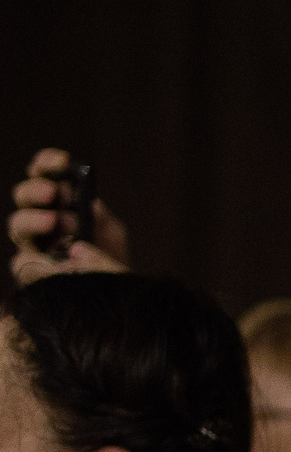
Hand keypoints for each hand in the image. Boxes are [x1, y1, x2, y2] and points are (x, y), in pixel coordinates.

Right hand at [10, 149, 130, 284]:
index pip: (42, 175)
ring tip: (53, 221)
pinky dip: (37, 258)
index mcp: (55, 202)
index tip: (64, 160)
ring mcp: (31, 244)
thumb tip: (80, 202)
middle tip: (53, 192)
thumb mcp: (110, 231)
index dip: (47, 163)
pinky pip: (22, 262)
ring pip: (17, 225)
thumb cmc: (109, 256)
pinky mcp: (30, 271)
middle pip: (23, 196)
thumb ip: (97, 215)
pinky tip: (54, 258)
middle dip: (35, 190)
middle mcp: (38, 219)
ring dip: (33, 219)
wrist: (113, 291)